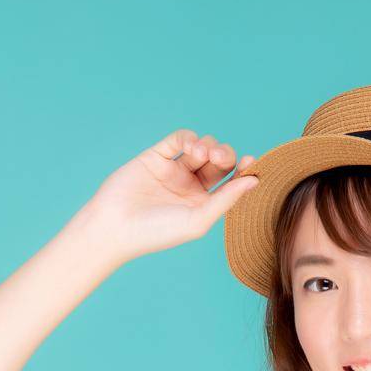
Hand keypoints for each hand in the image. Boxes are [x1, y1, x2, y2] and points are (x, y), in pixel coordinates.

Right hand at [83, 128, 259, 262]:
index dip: (243, 169)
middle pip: (219, 161)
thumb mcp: (198, 220)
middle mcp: (191, 186)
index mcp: (204, 204)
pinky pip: (179, 138)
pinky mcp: (156, 155)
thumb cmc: (157, 232)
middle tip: (218, 157)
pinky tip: (189, 147)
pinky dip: (188, 138)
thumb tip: (255, 181)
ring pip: (202, 147)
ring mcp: (174, 169)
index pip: (231, 182)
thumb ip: (226, 199)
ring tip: (199, 154)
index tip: (251, 163)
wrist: (115, 226)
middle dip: (224, 154)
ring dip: (207, 145)